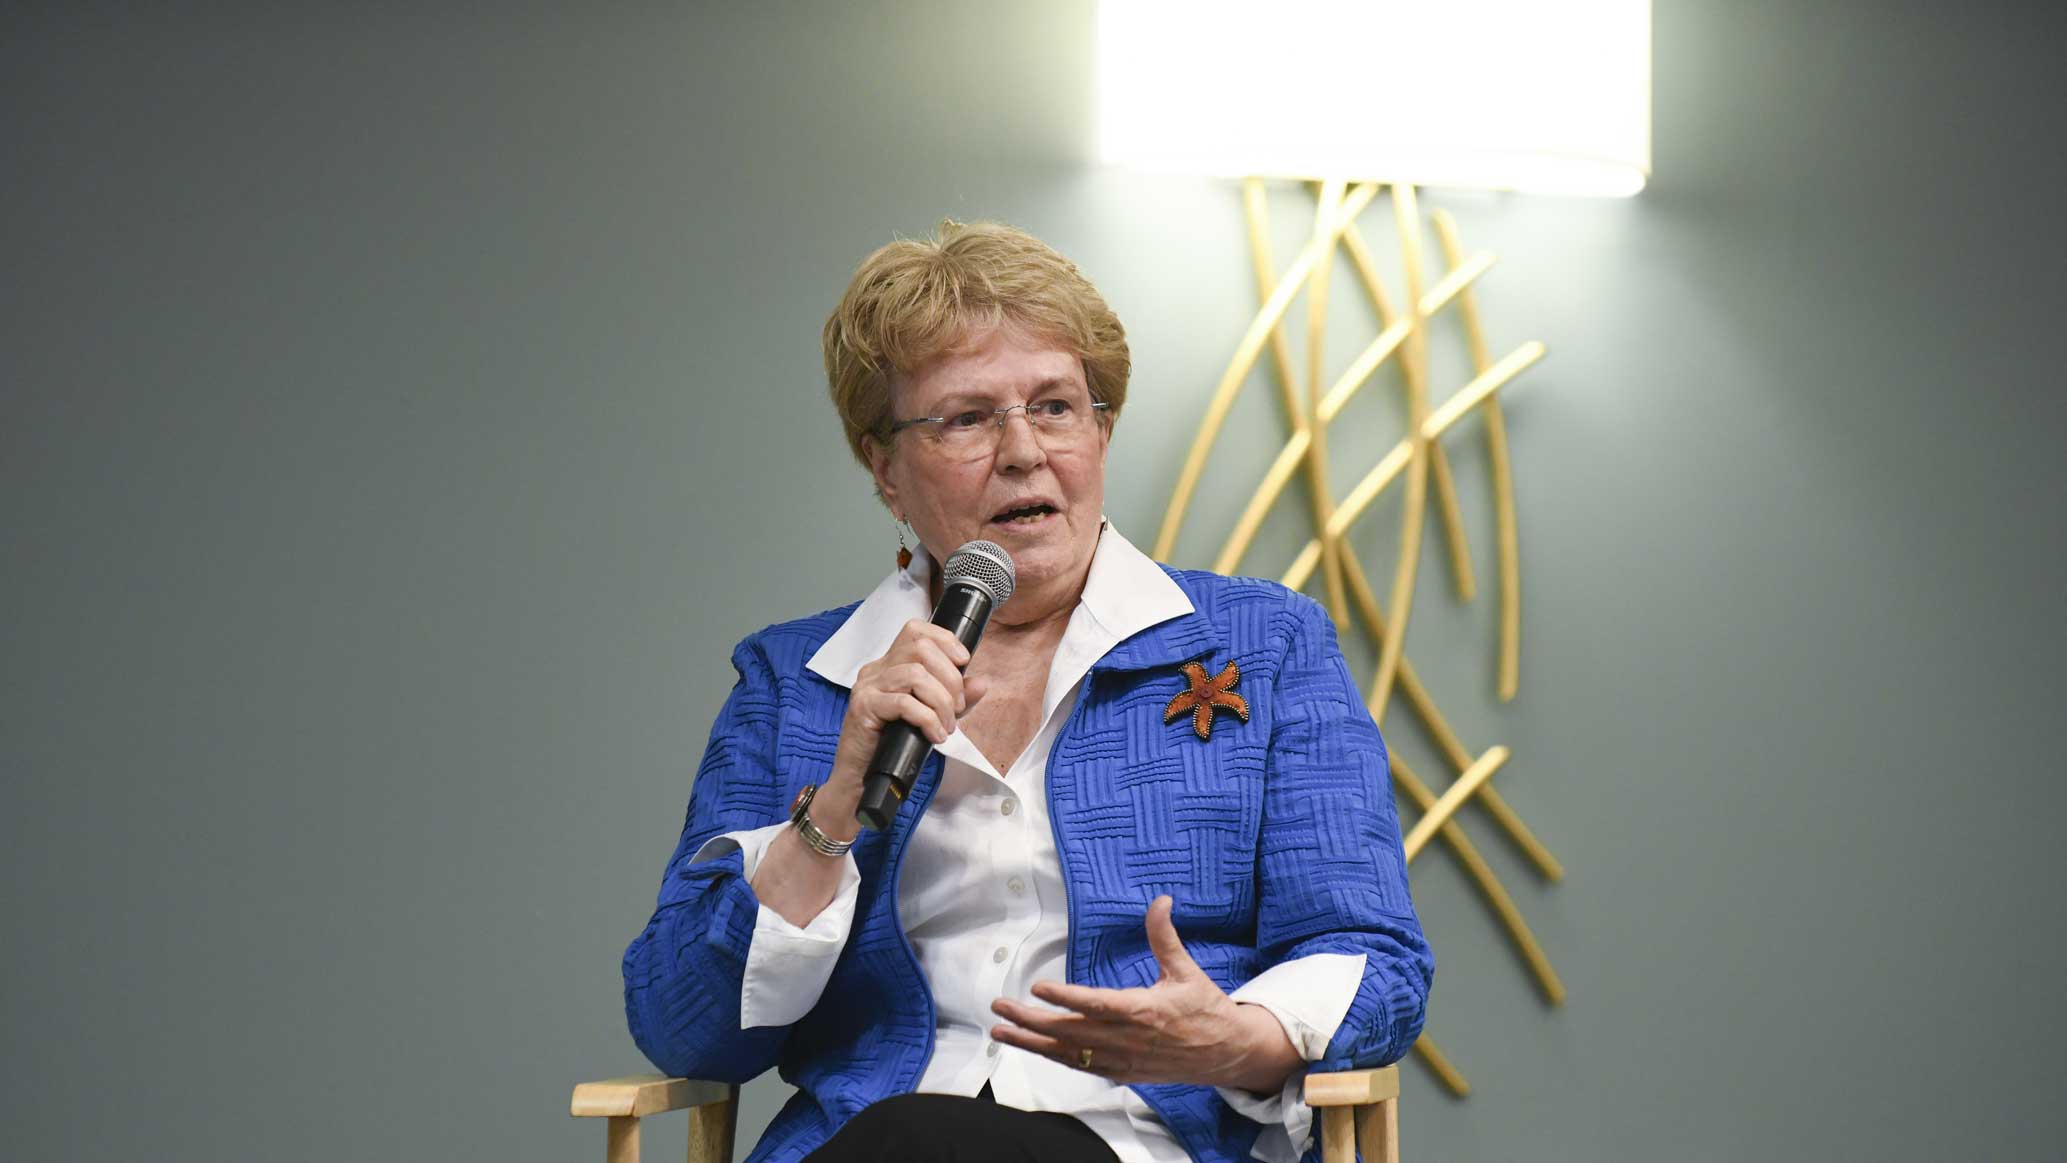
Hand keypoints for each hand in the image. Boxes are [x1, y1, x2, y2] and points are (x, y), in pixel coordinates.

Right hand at [818, 619, 988, 835]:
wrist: (862, 778)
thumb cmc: (894, 745)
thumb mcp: (933, 717)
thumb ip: (956, 699)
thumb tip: (981, 683)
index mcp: (890, 665)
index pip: (916, 630)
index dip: (945, 640)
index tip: (964, 663)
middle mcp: (876, 669)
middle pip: (920, 649)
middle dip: (950, 678)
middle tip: (957, 708)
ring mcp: (867, 687)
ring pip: (914, 674)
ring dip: (941, 702)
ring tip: (946, 726)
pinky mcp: (864, 708)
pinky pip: (904, 703)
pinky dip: (927, 719)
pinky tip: (934, 735)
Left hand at [988, 896, 1300, 1090]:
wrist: (1227, 1054)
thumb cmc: (1205, 1009)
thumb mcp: (1187, 970)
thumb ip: (1165, 937)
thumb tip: (1159, 900)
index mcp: (1144, 1011)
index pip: (1097, 1005)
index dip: (1067, 999)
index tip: (1038, 988)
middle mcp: (1127, 1039)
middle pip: (1071, 1032)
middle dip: (1031, 1021)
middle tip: (1000, 1008)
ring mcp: (1122, 1060)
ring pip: (1068, 1054)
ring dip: (1032, 1043)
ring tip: (1001, 1031)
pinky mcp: (1122, 1072)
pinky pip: (1081, 1066)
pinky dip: (1054, 1057)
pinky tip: (1032, 1046)